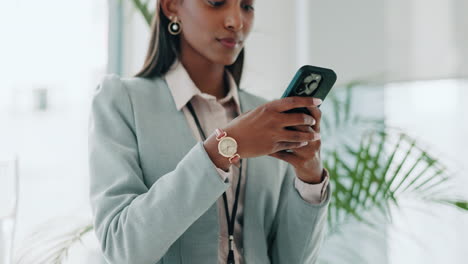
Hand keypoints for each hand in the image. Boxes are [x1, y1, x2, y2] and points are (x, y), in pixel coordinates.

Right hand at [203, 97, 320, 169]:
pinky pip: (291, 145)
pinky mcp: (273, 146)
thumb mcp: (257, 112)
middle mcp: (273, 119)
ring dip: (309, 135)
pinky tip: (303, 142)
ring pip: (299, 134)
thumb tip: (289, 107)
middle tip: (313, 121)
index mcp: (269, 107)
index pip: (294, 101)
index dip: (308, 100)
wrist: (230, 141)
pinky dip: (299, 143)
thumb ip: (272, 110)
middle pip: (300, 118)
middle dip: (310, 120)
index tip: (319, 100)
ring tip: (315, 135)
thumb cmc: (243, 124)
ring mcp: (273, 134)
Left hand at [269, 104, 323, 183]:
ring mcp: (308, 152)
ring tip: (265, 128)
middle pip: (304, 125)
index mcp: (317, 131)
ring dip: (279, 133)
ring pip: (293, 140)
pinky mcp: (299, 162)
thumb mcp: (309, 135)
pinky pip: (283, 154)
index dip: (308, 105)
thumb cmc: (306, 148)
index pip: (316, 114)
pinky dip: (271, 150)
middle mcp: (315, 141)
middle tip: (275, 113)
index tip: (293, 99)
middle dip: (290, 118)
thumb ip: (300, 122)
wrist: (312, 170)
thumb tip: (286, 104)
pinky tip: (262, 146)